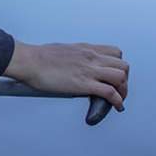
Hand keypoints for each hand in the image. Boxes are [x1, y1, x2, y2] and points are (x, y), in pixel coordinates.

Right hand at [4, 41, 128, 110]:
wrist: (30, 60)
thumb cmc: (40, 57)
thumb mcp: (64, 50)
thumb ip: (75, 56)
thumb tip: (75, 64)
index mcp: (87, 49)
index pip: (115, 53)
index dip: (119, 66)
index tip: (115, 77)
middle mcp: (91, 57)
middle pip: (123, 65)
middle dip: (125, 80)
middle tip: (119, 90)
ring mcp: (89, 70)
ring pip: (121, 77)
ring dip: (123, 90)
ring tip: (119, 100)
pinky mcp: (83, 84)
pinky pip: (110, 92)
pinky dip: (117, 101)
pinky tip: (116, 106)